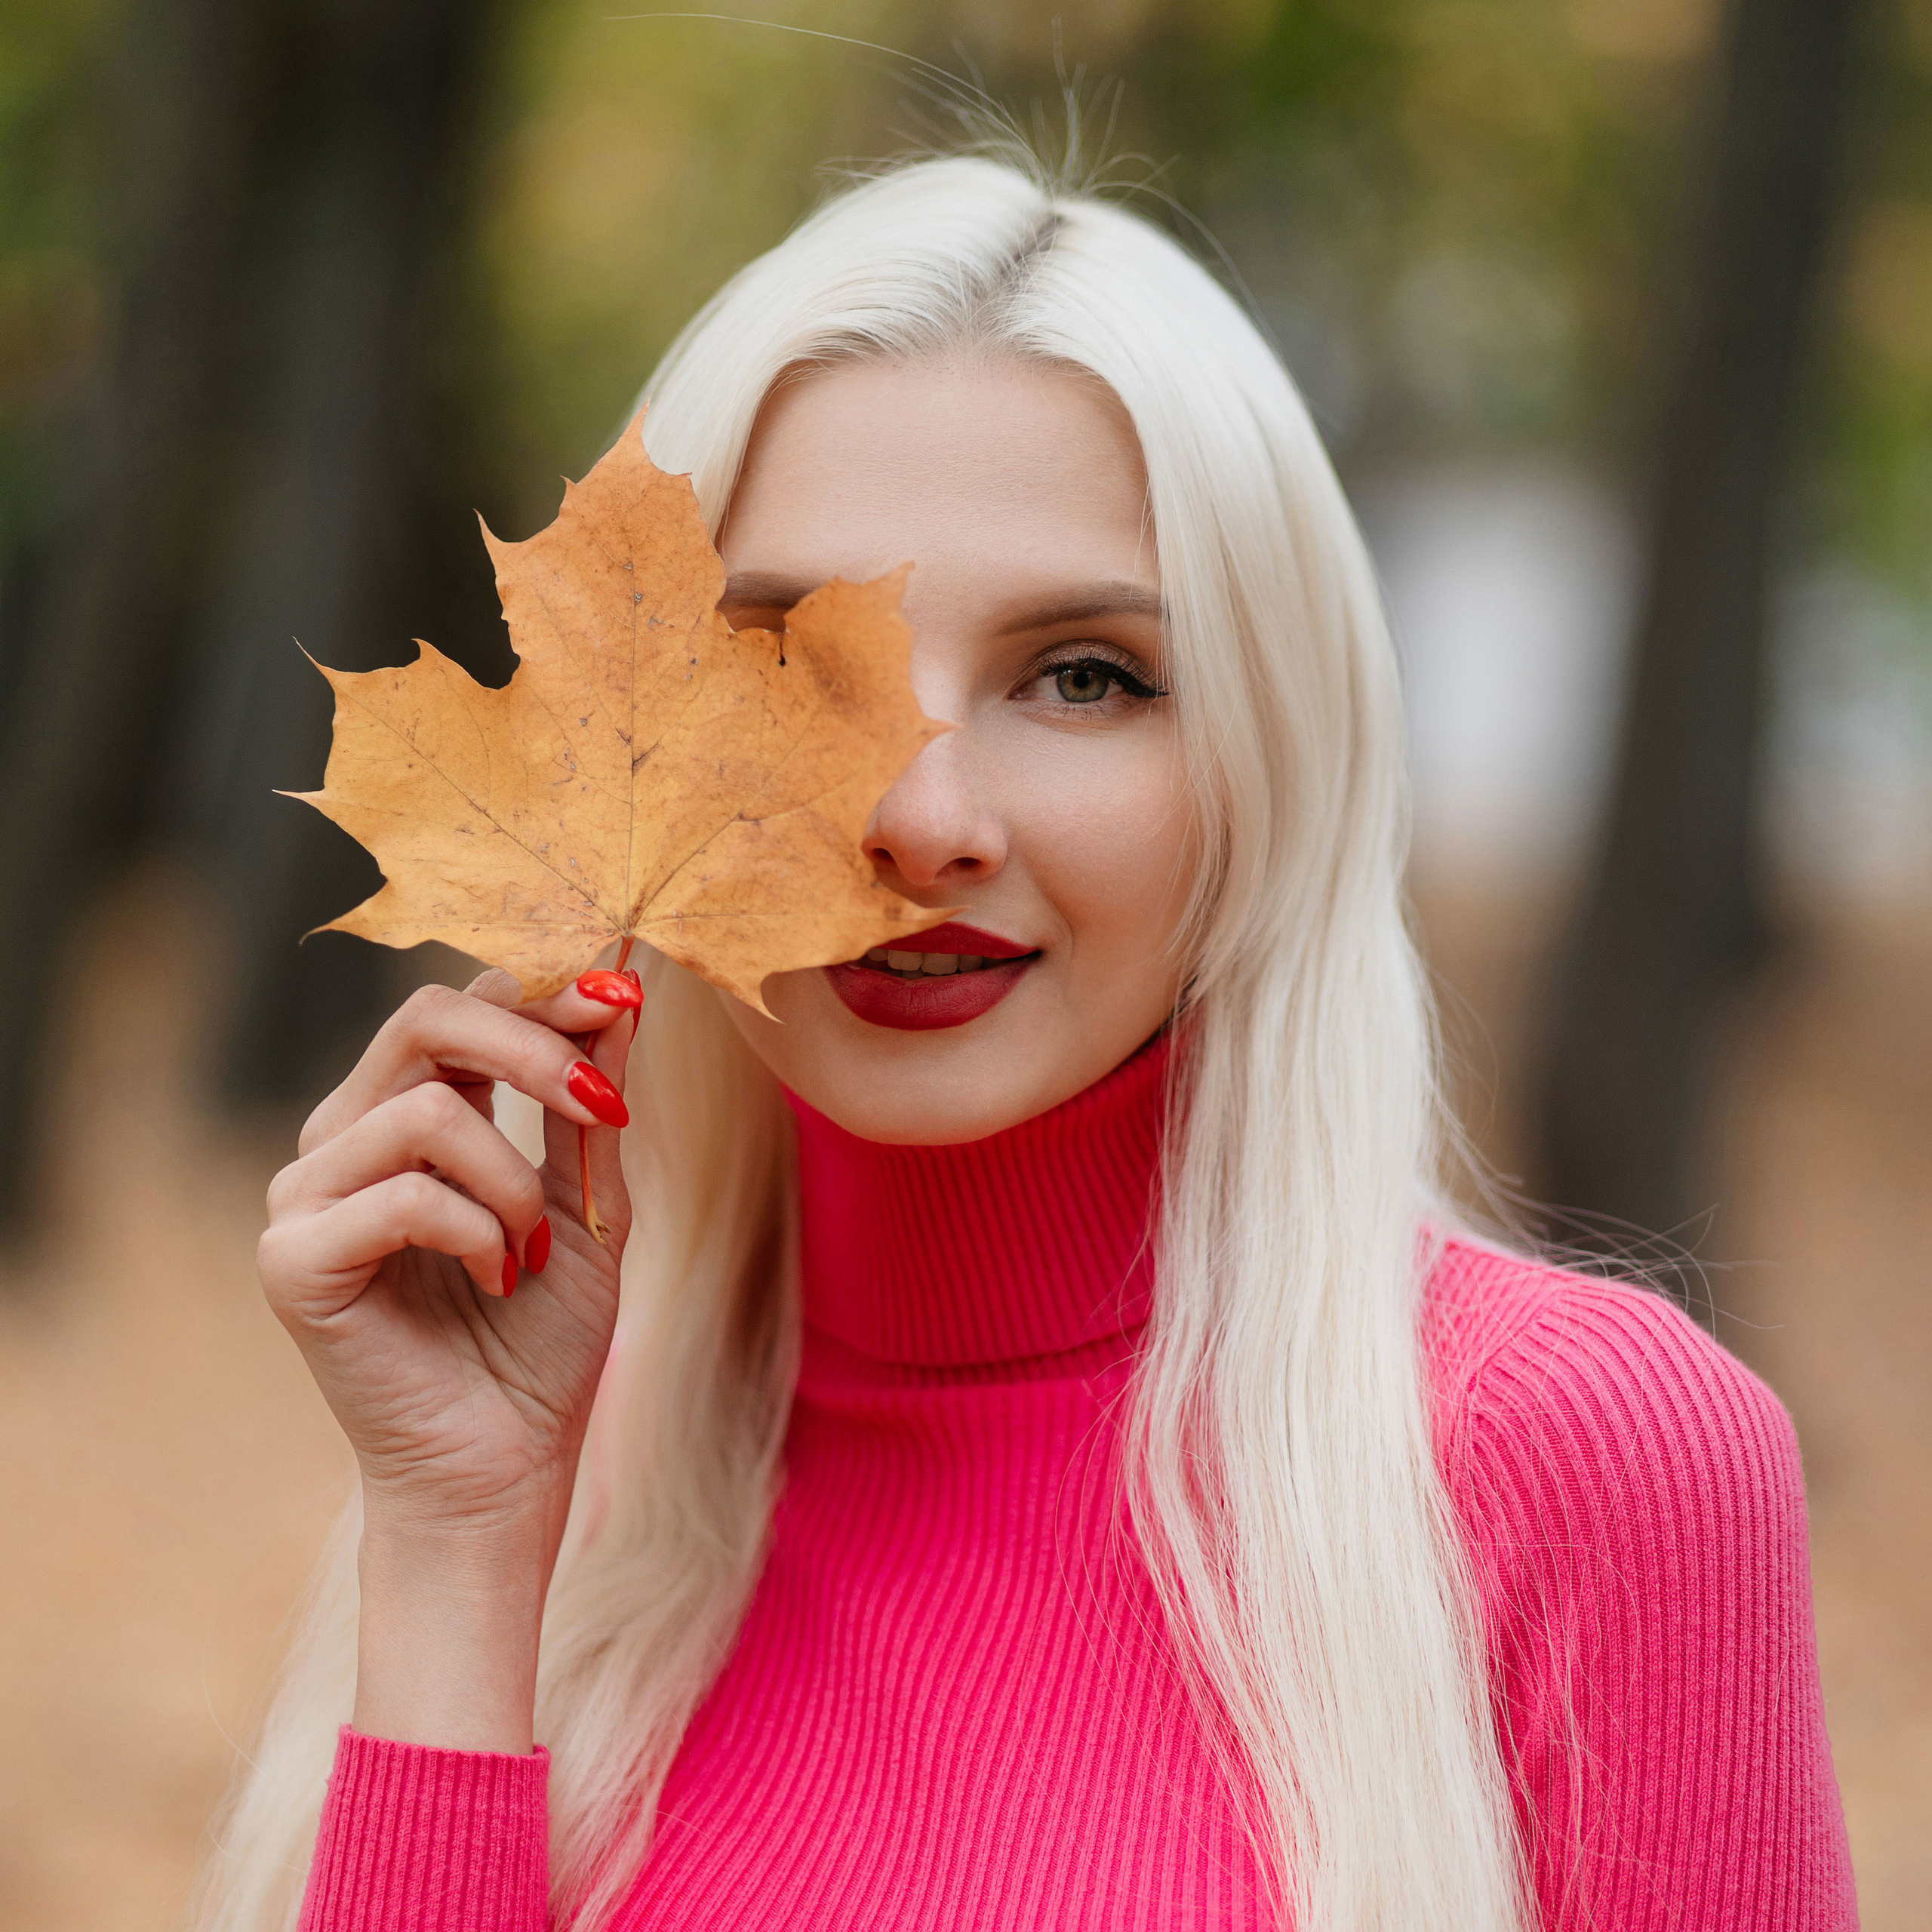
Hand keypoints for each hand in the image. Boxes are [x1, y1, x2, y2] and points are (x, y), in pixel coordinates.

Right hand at [257, 966, 639, 1747]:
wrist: (506, 1467)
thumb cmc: (541, 1341)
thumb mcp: (588, 1205)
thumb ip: (587, 1106)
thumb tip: (621, 992)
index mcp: (404, 1114)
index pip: (460, 1004)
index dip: (546, 991)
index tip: (626, 995)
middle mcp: (342, 1139)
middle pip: (425, 1018)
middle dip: (533, 1048)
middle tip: (603, 1107)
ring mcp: (305, 1196)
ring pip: (426, 1109)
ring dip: (512, 1181)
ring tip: (531, 1254)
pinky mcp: (292, 1260)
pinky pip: (403, 1193)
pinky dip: (478, 1232)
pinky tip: (496, 1281)